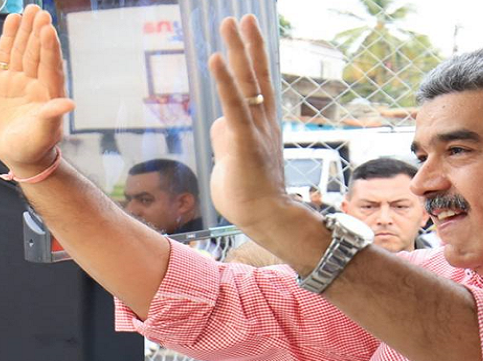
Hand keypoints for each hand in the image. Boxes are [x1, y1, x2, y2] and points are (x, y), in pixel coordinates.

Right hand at [0, 5, 74, 176]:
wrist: (20, 155)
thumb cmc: (35, 146)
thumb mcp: (43, 133)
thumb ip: (53, 116)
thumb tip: (70, 103)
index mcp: (50, 94)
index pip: (50, 66)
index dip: (49, 49)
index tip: (48, 30)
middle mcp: (37, 84)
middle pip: (37, 53)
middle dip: (38, 33)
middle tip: (39, 11)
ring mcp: (20, 81)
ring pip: (23, 51)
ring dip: (25, 31)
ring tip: (28, 10)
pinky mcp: (4, 82)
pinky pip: (6, 56)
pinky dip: (8, 40)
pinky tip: (12, 22)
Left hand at [207, 16, 292, 232]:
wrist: (266, 218)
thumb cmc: (249, 193)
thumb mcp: (234, 158)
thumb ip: (228, 137)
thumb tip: (220, 123)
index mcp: (262, 125)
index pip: (258, 84)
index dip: (252, 56)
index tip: (247, 31)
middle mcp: (264, 122)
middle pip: (255, 75)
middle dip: (247, 44)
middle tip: (241, 17)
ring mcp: (256, 131)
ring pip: (247, 84)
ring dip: (238, 51)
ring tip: (230, 23)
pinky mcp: (245, 143)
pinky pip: (234, 106)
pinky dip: (224, 82)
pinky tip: (216, 58)